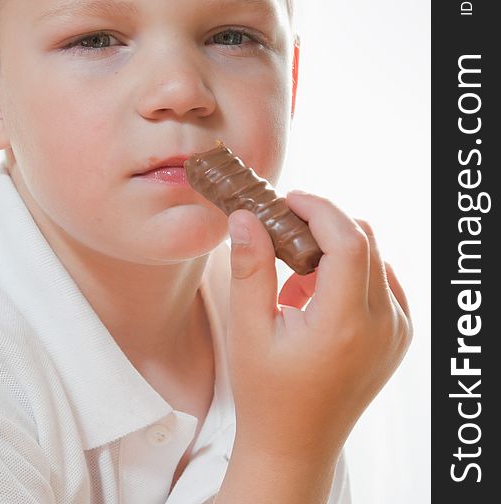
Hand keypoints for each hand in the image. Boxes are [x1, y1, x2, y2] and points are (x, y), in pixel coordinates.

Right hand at [226, 190, 412, 462]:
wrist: (296, 443)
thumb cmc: (266, 392)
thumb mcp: (248, 330)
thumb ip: (250, 267)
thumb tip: (246, 216)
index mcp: (346, 324)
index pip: (348, 241)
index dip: (319, 209)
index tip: (288, 199)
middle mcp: (383, 325)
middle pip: (364, 242)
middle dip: (324, 223)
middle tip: (284, 226)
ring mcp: (397, 331)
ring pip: (374, 257)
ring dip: (335, 248)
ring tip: (294, 277)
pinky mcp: (397, 335)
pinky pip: (380, 279)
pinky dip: (349, 270)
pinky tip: (316, 294)